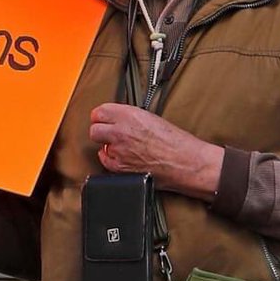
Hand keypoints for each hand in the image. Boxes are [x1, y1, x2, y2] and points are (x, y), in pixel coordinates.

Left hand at [89, 102, 223, 201]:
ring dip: (107, 145)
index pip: (99, 112)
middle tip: (108, 131)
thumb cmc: (175, 142)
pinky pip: (105, 161)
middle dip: (100, 130)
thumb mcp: (151, 117)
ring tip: (120, 145)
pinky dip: (110, 159)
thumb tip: (117, 117)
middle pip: (94, 129)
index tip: (103, 118)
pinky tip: (121, 156)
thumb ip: (130, 116)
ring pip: (99, 145)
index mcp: (130, 115)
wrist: (185, 162)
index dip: (101, 116)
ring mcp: (119, 151)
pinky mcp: (121, 168)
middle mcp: (121, 131)